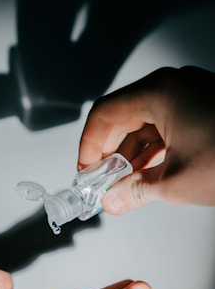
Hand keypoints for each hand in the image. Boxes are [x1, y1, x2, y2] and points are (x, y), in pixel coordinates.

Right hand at [78, 66, 214, 212]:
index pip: (104, 114)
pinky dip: (153, 154)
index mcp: (161, 93)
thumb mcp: (175, 182)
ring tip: (122, 186)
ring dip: (131, 157)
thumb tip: (113, 200)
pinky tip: (146, 176)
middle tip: (101, 182)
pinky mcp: (203, 112)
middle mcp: (174, 88)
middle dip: (109, 154)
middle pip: (123, 119)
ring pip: (146, 126)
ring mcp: (191, 98)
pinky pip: (166, 130)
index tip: (85, 171)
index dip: (88, 146)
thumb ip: (134, 190)